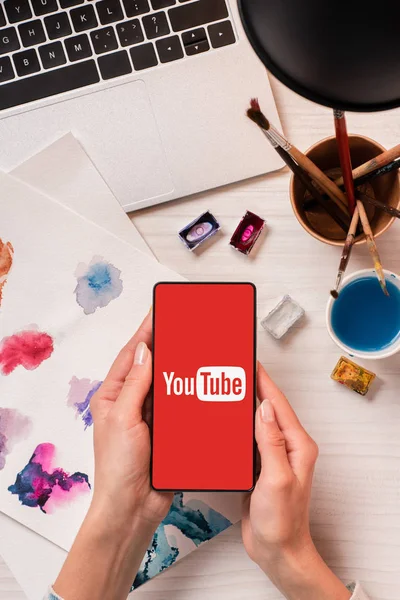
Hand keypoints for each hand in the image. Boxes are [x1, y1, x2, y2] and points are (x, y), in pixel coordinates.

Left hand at [89, 309, 172, 531]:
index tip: (159, 312)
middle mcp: (130, 402)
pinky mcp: (166, 431)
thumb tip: (145, 350)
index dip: (145, 332)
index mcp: (113, 396)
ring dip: (178, 369)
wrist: (133, 508)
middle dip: (164, 346)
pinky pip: (178, 405)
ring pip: (166, 384)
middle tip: (182, 326)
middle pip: (150, 366)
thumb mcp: (123, 419)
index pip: (131, 356)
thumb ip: (135, 385)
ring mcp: (149, 417)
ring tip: (194, 349)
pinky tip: (199, 384)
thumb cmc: (118, 467)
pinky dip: (187, 394)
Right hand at [242, 363, 350, 599]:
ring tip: (226, 390)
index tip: (250, 363)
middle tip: (234, 371)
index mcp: (297, 446)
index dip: (264, 382)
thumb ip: (271, 441)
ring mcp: (273, 457)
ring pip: (257, 423)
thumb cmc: (283, 521)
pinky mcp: (260, 467)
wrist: (277, 550)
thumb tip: (265, 407)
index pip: (278, 405)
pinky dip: (237, 427)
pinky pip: (248, 440)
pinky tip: (225, 422)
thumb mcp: (277, 478)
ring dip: (243, 406)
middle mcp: (287, 447)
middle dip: (252, 388)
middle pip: (269, 409)